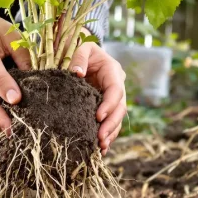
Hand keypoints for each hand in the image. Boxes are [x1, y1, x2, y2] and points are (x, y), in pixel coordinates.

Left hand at [68, 39, 126, 154]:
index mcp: (113, 72)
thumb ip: (80, 58)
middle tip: (101, 138)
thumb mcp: (83, 48)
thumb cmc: (84, 52)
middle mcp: (117, 87)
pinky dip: (107, 136)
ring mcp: (114, 99)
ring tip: (101, 147)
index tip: (98, 117)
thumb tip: (77, 73)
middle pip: (120, 108)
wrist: (87, 58)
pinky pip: (111, 123)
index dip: (109, 104)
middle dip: (111, 124)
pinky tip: (101, 149)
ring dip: (111, 133)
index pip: (115, 90)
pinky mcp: (108, 108)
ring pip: (117, 119)